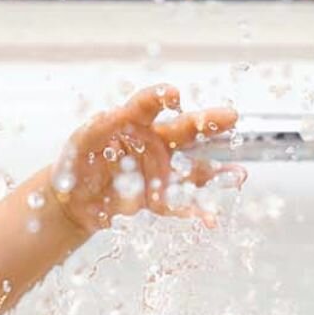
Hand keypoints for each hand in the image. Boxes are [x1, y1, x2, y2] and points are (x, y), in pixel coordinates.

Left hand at [51, 85, 241, 230]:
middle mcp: (154, 143)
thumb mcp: (80, 143)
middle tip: (230, 117)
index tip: (174, 96)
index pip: (149, 105)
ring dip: (217, 173)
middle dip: (207, 123)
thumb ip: (96, 129)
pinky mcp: (158, 199)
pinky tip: (212, 218)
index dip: (161, 98)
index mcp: (133, 122)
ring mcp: (160, 171)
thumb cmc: (77, 163)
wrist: (74, 201)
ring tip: (239, 175)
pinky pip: (181, 205)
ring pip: (193, 169)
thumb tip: (111, 114)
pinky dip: (197, 213)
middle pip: (185, 130)